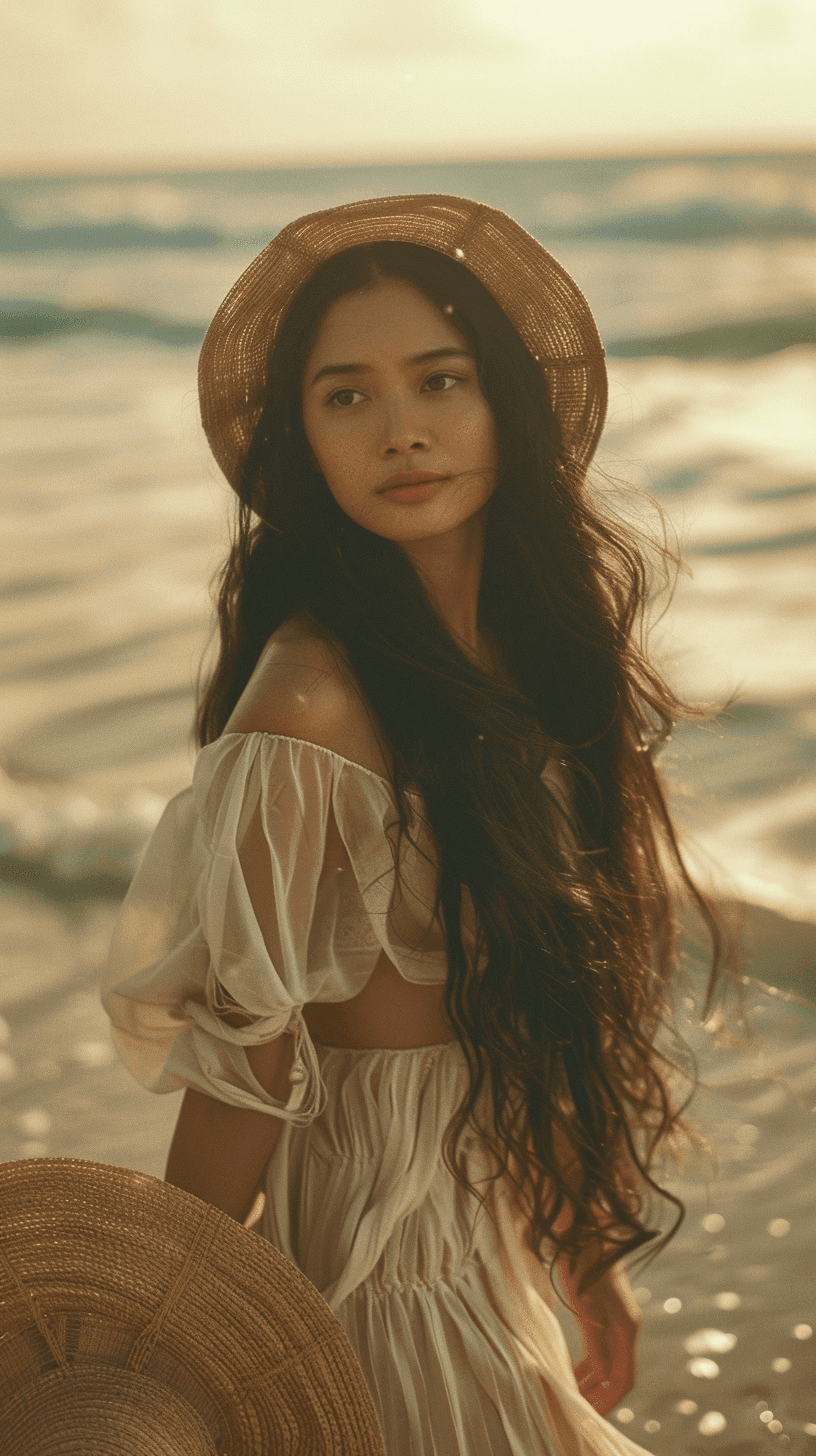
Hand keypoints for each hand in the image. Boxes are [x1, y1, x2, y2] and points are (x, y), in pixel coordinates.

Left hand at [560, 1255, 643, 1416]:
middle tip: (579, 1412)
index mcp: (627, 1326)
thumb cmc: (584, 1262)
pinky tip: (573, 1374)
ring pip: (608, 1363)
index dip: (610, 1400)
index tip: (593, 1417)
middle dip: (601, 1396)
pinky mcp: (605, 1314)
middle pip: (618, 1373)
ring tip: (574, 1399)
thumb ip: (596, 1341)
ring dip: (593, 1383)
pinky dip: (588, 1365)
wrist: (585, 1230)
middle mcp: (626, 1327)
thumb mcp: (586, 1303)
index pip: (625, 1377)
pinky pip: (600, 1349)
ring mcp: (617, 1321)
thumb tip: (604, 1376)